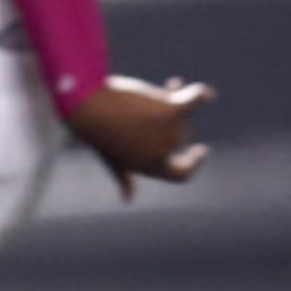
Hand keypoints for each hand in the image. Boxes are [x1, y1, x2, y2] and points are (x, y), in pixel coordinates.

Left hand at [67, 74, 212, 199]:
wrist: (86, 108)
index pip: (182, 174)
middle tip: (156, 102)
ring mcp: (169, 132)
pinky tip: (204, 93)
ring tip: (154, 91)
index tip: (200, 149)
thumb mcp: (111, 158)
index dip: (193, 163)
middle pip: (181, 134)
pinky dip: (200, 94)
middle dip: (171, 119)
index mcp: (152, 168)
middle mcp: (164, 153)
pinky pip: (195, 98)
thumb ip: (124, 177)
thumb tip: (128, 199)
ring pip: (183, 114)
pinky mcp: (172, 109)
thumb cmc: (96, 133)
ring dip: (174, 100)